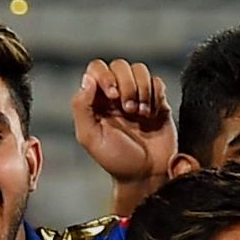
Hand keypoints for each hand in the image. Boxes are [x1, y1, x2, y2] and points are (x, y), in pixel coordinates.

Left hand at [74, 59, 177, 190]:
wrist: (146, 175)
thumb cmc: (116, 160)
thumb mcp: (90, 137)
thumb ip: (82, 107)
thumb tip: (87, 79)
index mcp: (96, 101)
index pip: (97, 68)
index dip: (105, 76)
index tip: (112, 96)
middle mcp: (116, 95)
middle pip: (120, 65)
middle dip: (126, 84)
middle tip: (128, 109)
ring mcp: (138, 96)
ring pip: (140, 70)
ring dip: (141, 89)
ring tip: (140, 114)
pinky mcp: (158, 102)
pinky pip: (157, 82)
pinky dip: (155, 95)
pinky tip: (152, 115)